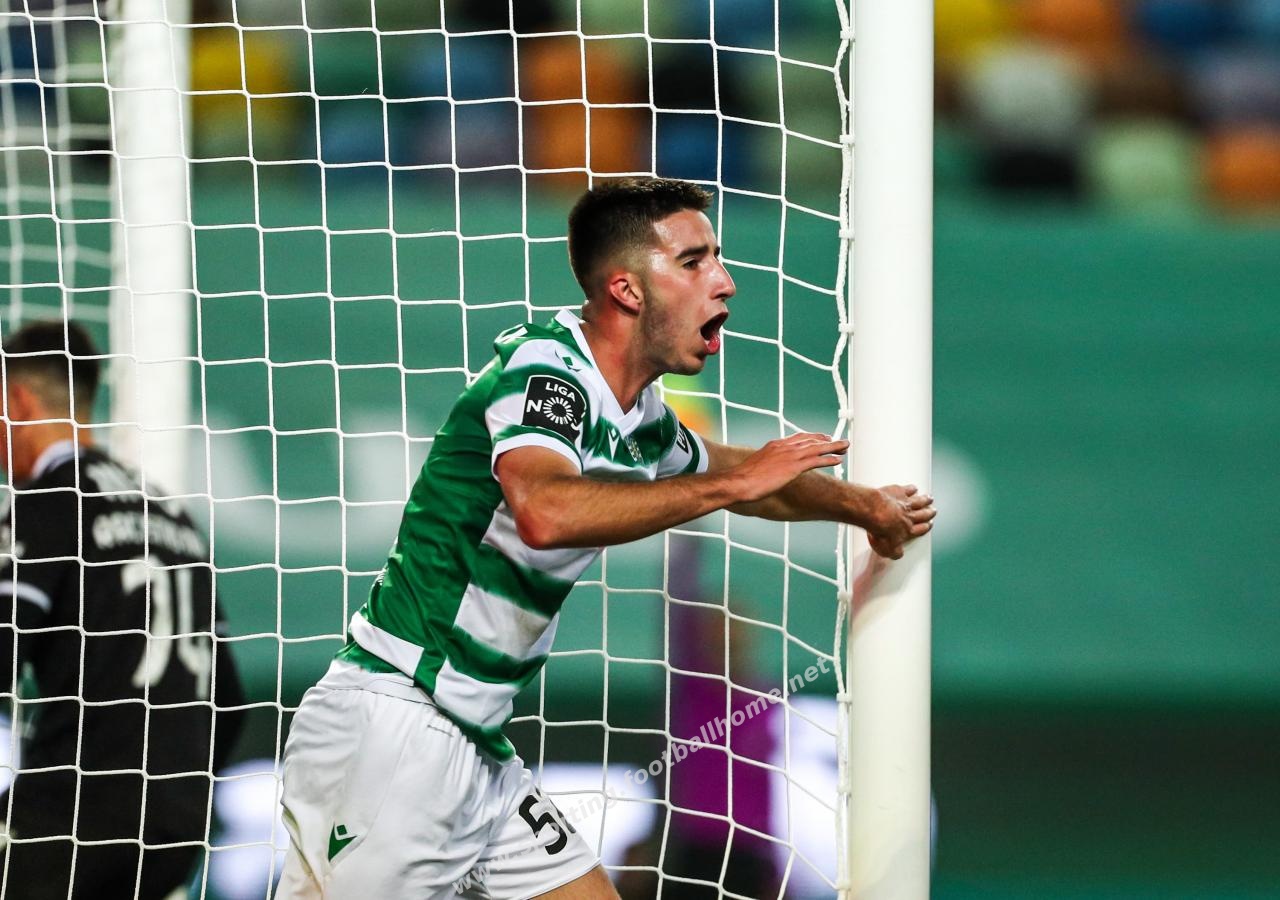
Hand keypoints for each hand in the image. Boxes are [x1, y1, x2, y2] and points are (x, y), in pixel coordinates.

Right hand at [730, 433, 847, 503]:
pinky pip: (816, 460)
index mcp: (775, 445)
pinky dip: (829, 459)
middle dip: (826, 440)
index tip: (822, 438)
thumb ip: (767, 465)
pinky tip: (838, 459)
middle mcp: (784, 446)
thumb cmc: (744, 478)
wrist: (740, 482)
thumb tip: (769, 471)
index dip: (813, 437)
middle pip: (811, 440)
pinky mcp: (794, 466)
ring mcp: (790, 456)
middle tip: (839, 441)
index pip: (798, 437)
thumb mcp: (756, 467)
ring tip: (845, 447)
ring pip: (817, 448)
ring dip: (833, 447)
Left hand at [867, 484, 935, 558]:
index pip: (920, 529)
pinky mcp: (898, 492)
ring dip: (925, 500)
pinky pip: (908, 489)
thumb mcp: (886, 549)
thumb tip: (897, 555)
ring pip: (919, 501)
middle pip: (923, 514)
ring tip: (930, 498)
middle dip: (929, 513)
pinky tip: (914, 488)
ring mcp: (904, 503)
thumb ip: (894, 552)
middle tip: (933, 510)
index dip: (926, 527)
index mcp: (908, 530)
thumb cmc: (878, 529)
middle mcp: (909, 516)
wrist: (872, 511)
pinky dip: (912, 489)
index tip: (929, 525)